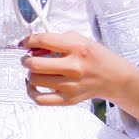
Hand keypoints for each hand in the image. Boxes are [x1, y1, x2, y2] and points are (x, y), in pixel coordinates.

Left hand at [19, 31, 134, 105]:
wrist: (114, 77)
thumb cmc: (93, 56)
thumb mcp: (79, 40)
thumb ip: (56, 39)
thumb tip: (31, 47)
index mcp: (77, 47)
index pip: (43, 41)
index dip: (28, 41)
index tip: (24, 43)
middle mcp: (74, 67)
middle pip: (35, 65)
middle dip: (26, 60)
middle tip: (28, 59)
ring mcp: (71, 85)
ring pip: (35, 80)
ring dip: (30, 73)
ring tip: (36, 70)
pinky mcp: (69, 99)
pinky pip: (40, 99)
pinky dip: (31, 91)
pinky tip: (33, 84)